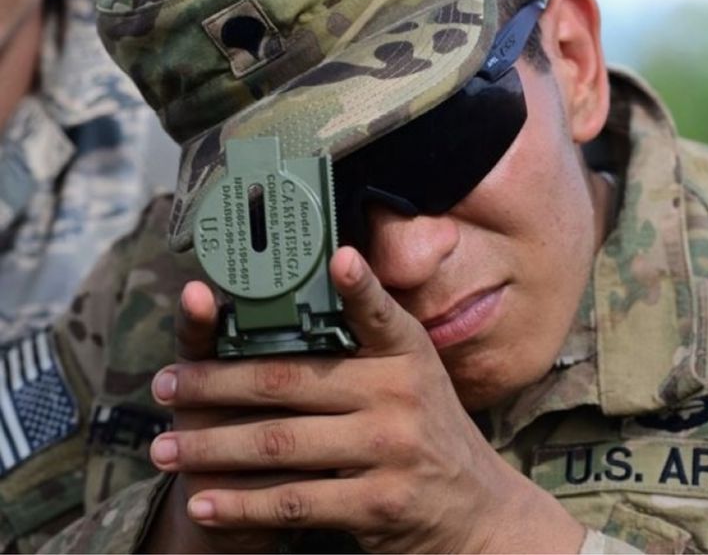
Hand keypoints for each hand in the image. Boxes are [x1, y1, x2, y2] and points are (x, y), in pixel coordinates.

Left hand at [146, 247, 584, 552]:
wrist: (478, 513)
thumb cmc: (429, 435)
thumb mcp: (417, 379)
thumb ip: (372, 344)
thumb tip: (323, 290)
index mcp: (408, 357)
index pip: (381, 315)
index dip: (359, 287)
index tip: (337, 258)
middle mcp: (401, 396)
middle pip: (291, 381)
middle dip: (216, 383)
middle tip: (165, 386)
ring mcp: (390, 450)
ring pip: (281, 443)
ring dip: (213, 448)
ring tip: (167, 451)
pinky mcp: (378, 504)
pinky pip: (296, 502)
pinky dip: (244, 504)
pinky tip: (206, 501)